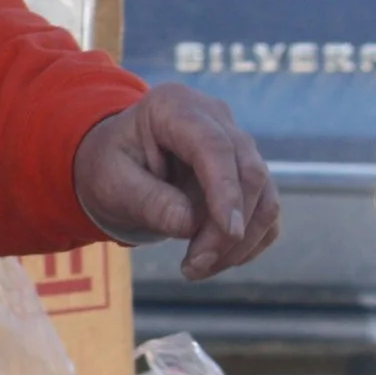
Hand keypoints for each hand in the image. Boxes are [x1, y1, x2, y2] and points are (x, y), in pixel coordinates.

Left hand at [73, 85, 279, 280]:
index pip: (214, 146)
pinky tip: (215, 260)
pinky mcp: (249, 173)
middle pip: (247, 173)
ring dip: (239, 242)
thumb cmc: (110, 168)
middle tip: (192, 267)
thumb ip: (149, 201)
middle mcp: (215, 117)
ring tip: (195, 268)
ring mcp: (238, 144)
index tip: (229, 232)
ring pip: (264, 195)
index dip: (226, 190)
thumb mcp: (112, 183)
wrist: (117, 165)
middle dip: (227, 229)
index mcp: (174, 106)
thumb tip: (191, 225)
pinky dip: (249, 242)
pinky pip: (266, 211)